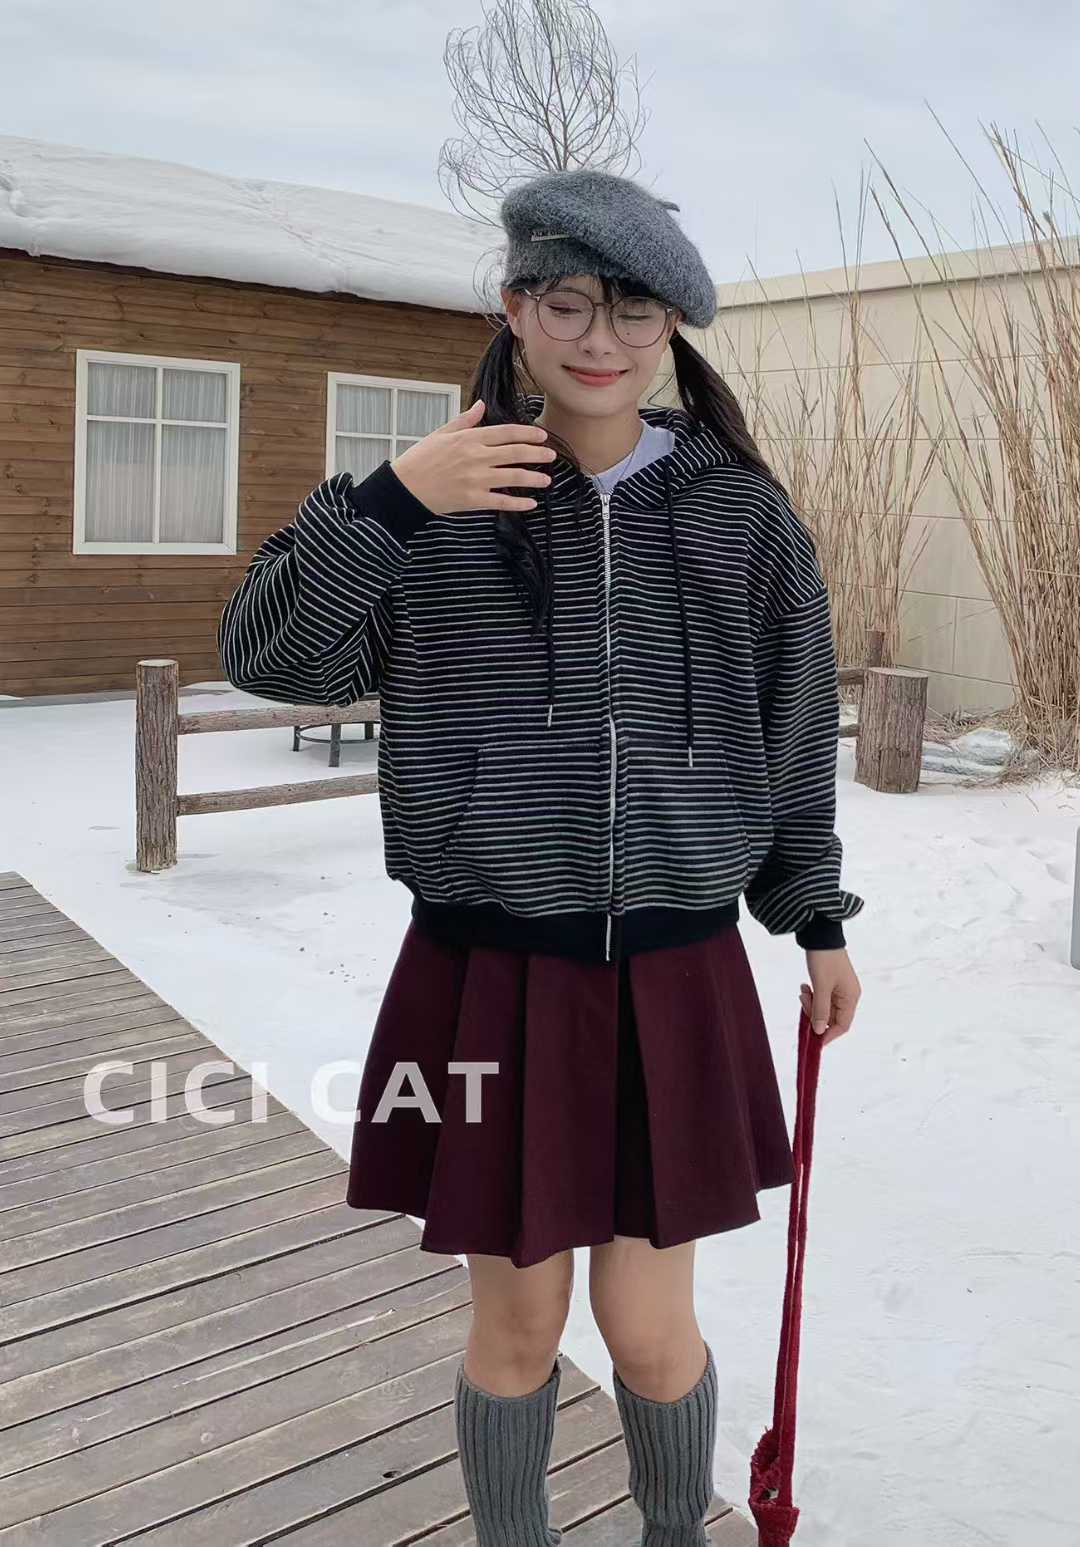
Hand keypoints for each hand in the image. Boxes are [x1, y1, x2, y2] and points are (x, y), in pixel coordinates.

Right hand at [390, 397, 557, 515]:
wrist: (404, 487)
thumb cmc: (420, 459)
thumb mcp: (441, 433)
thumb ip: (464, 420)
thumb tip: (481, 405)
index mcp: (469, 438)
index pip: (506, 433)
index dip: (527, 434)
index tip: (542, 436)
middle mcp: (476, 457)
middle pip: (515, 453)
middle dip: (537, 454)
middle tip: (551, 455)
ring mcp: (475, 479)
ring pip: (512, 476)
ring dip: (533, 478)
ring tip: (546, 479)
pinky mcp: (472, 500)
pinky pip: (501, 501)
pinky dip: (518, 503)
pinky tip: (531, 503)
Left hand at [798, 949, 860, 1046]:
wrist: (820, 934)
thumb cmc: (824, 959)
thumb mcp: (821, 986)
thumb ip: (821, 1010)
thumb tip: (820, 1032)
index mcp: (851, 997)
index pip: (842, 1025)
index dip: (828, 1034)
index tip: (812, 1038)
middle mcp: (848, 995)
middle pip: (831, 1017)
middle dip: (815, 1012)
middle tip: (803, 999)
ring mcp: (839, 989)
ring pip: (824, 1007)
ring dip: (811, 1003)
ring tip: (803, 990)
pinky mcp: (830, 983)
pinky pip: (821, 997)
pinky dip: (812, 995)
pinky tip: (804, 986)